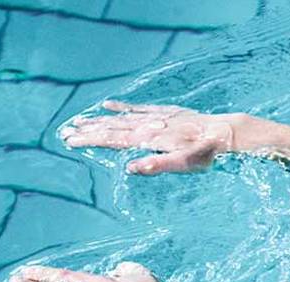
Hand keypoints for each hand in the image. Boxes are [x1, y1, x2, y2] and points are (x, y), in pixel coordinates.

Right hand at [59, 100, 247, 174]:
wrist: (225, 133)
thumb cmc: (206, 154)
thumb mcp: (183, 164)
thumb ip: (157, 165)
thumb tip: (130, 168)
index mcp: (150, 139)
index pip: (114, 140)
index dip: (91, 140)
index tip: (71, 141)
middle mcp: (150, 126)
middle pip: (113, 128)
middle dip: (88, 131)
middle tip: (65, 132)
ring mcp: (157, 118)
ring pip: (122, 118)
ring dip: (100, 120)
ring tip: (79, 121)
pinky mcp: (166, 113)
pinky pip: (139, 108)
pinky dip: (122, 107)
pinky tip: (108, 105)